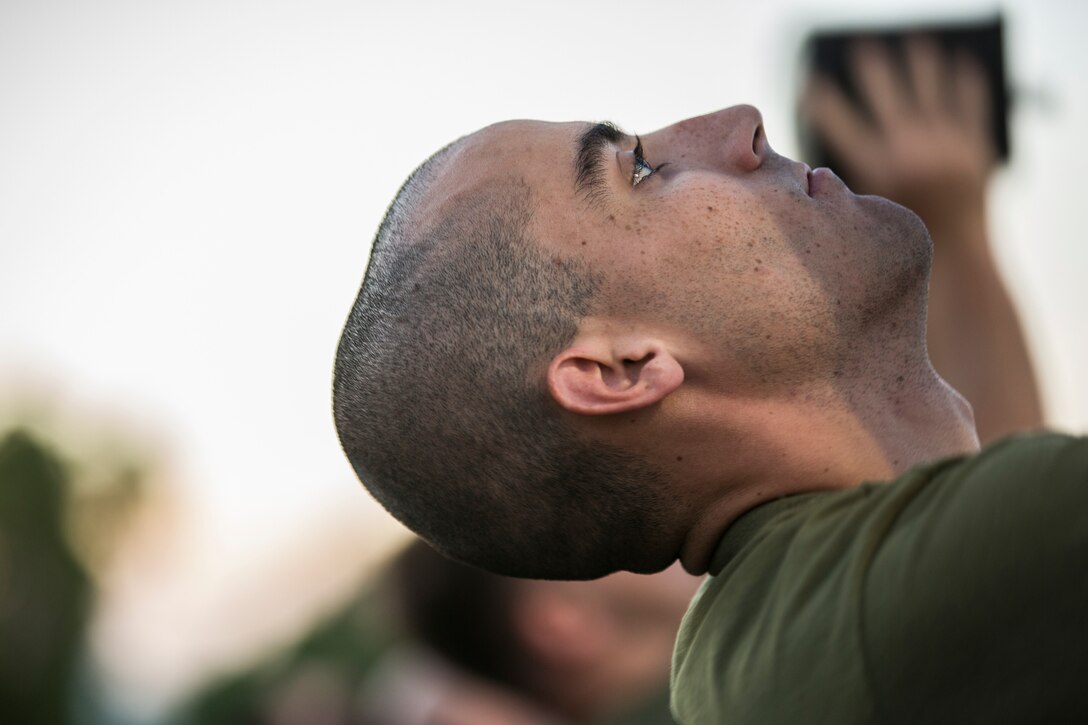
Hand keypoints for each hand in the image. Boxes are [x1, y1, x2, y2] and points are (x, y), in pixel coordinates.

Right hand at [802, 37, 994, 228]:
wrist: (958, 254)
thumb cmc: (903, 236)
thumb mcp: (868, 211)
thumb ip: (852, 179)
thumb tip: (838, 147)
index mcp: (877, 168)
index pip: (841, 122)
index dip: (822, 101)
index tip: (810, 83)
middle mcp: (910, 148)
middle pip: (888, 89)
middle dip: (871, 65)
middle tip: (862, 48)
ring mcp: (946, 142)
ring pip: (932, 84)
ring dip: (921, 59)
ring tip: (914, 43)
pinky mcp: (975, 141)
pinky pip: (971, 98)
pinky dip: (966, 77)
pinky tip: (961, 61)